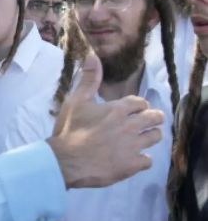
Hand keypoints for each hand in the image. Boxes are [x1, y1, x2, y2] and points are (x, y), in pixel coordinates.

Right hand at [47, 53, 164, 187]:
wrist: (64, 161)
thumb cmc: (69, 131)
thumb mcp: (75, 101)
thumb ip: (88, 79)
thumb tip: (92, 55)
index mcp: (119, 109)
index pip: (141, 103)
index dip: (138, 107)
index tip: (132, 112)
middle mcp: (131, 125)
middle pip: (155, 118)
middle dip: (151, 119)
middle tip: (142, 125)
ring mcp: (133, 146)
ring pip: (155, 137)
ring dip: (149, 137)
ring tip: (139, 141)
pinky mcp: (132, 165)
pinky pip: (148, 161)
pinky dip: (141, 160)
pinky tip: (132, 159)